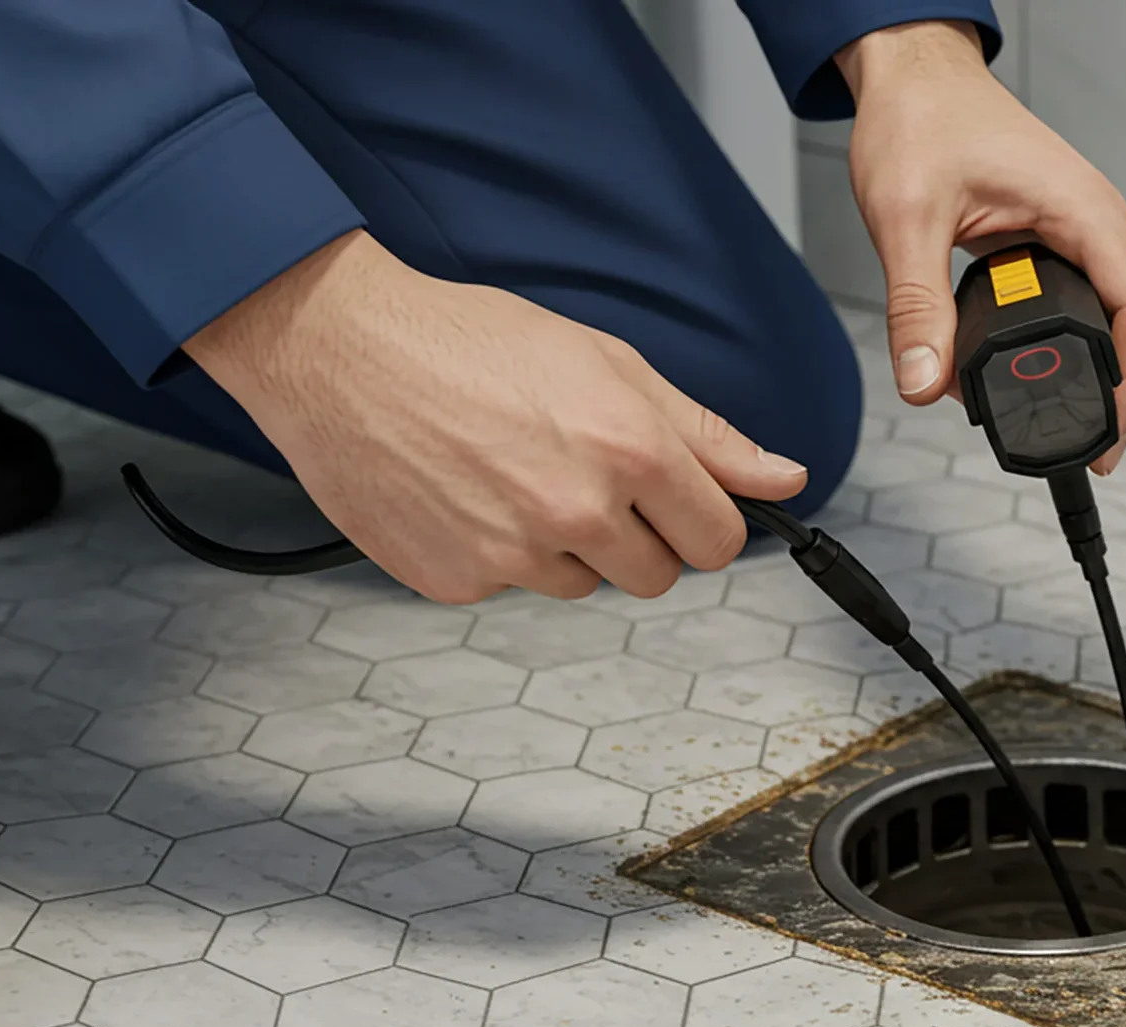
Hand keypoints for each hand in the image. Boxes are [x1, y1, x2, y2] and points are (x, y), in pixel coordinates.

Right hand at [183, 230, 806, 603]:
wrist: (340, 349)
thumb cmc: (468, 342)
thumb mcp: (607, 363)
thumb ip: (706, 434)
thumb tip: (785, 479)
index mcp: (630, 449)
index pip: (719, 541)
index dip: (702, 521)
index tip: (678, 505)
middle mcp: (578, 511)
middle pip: (658, 577)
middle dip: (637, 536)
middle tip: (579, 474)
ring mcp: (514, 555)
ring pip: (582, 583)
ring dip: (563, 544)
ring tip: (509, 471)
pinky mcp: (457, 582)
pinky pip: (510, 586)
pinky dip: (495, 551)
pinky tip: (463, 492)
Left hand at [837, 21, 1125, 472]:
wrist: (915, 75)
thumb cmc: (920, 120)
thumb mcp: (907, 218)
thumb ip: (916, 307)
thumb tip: (923, 385)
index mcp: (1080, 211)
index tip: (1110, 434)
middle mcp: (1093, 221)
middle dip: (1123, 392)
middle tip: (1093, 453)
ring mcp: (1078, 229)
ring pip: (1112, 314)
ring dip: (1101, 371)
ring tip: (1076, 427)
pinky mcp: (1055, 236)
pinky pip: (1082, 300)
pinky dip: (1070, 343)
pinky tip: (1047, 376)